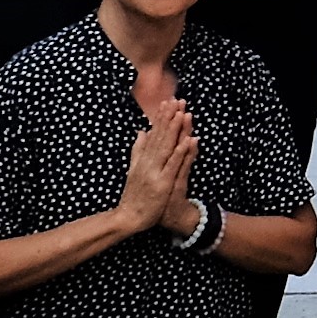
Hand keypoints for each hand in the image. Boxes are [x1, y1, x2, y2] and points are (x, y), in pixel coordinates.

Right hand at [117, 62, 197, 228]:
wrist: (129, 217)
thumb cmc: (134, 194)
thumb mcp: (134, 169)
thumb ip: (137, 150)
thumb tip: (141, 131)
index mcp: (142, 158)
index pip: (153, 134)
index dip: (161, 118)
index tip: (168, 102)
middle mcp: (147, 162)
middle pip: (160, 136)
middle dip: (170, 117)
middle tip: (178, 100)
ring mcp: (154, 172)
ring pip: (167, 147)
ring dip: (175, 129)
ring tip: (183, 113)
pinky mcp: (163, 183)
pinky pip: (173, 165)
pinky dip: (180, 152)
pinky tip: (188, 140)